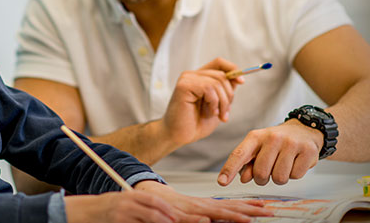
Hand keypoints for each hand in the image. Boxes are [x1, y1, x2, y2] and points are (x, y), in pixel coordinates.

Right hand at [65, 190, 178, 222]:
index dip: (166, 208)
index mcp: (130, 195)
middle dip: (164, 221)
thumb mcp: (126, 198)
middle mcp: (126, 205)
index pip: (153, 200)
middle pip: (152, 214)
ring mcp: (122, 217)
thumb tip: (163, 210)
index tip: (174, 215)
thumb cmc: (111, 206)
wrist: (91, 211)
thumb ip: (142, 202)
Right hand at [133, 180, 272, 222]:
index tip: (266, 206)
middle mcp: (203, 206)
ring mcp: (193, 211)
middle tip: (270, 210)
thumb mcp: (195, 211)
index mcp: (208, 205)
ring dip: (233, 215)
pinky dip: (203, 219)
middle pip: (230, 207)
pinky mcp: (181, 216)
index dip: (250, 205)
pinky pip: (193, 219)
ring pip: (215, 212)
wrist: (149, 199)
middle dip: (250, 210)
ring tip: (250, 217)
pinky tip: (210, 220)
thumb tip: (225, 216)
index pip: (232, 205)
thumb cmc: (173, 207)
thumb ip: (210, 213)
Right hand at [162, 58, 243, 146]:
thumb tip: (238, 78)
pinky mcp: (183, 86)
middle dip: (228, 96)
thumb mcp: (218, 105)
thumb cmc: (196, 123)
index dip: (233, 69)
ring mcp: (187, 79)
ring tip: (217, 115)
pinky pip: (208, 88)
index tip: (242, 82)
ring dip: (222, 102)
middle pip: (222, 74)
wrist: (179, 136)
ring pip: (217, 81)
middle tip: (224, 114)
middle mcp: (192, 75)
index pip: (219, 62)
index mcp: (200, 78)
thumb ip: (226, 90)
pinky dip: (214, 102)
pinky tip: (210, 112)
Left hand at [217, 119, 323, 185]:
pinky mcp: (307, 151)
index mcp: (255, 136)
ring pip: (279, 178)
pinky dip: (294, 174)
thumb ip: (248, 163)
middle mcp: (272, 138)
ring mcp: (291, 143)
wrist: (304, 130)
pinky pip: (295, 176)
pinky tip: (295, 162)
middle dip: (263, 178)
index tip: (221, 182)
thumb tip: (243, 178)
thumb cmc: (277, 143)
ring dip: (279, 178)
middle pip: (261, 173)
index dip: (229, 169)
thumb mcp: (259, 148)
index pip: (239, 154)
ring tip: (283, 164)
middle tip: (269, 170)